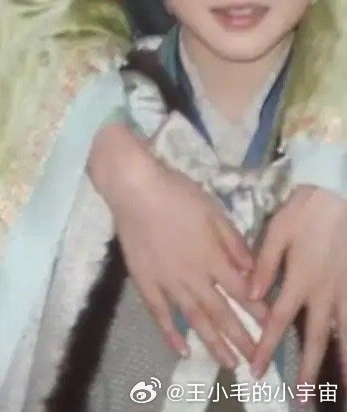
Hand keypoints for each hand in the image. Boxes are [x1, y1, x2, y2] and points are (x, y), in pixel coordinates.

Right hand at [89, 123, 263, 366]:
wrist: (135, 189)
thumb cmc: (177, 194)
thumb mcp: (214, 210)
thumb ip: (234, 242)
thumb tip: (252, 271)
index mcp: (212, 258)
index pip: (242, 292)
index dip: (258, 312)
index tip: (271, 329)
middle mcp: (193, 277)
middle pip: (221, 313)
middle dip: (241, 338)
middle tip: (256, 361)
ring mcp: (168, 283)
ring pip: (194, 320)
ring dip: (213, 343)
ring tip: (228, 364)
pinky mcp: (145, 282)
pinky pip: (160, 314)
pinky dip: (171, 334)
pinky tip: (181, 350)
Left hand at [249, 186, 346, 382]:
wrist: (339, 195)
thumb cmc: (306, 211)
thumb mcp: (277, 231)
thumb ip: (264, 264)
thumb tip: (250, 295)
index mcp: (298, 280)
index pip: (277, 321)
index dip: (267, 347)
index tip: (257, 369)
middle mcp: (323, 293)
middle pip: (314, 339)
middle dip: (308, 370)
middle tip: (305, 398)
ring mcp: (344, 292)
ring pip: (344, 335)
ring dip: (344, 363)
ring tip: (346, 389)